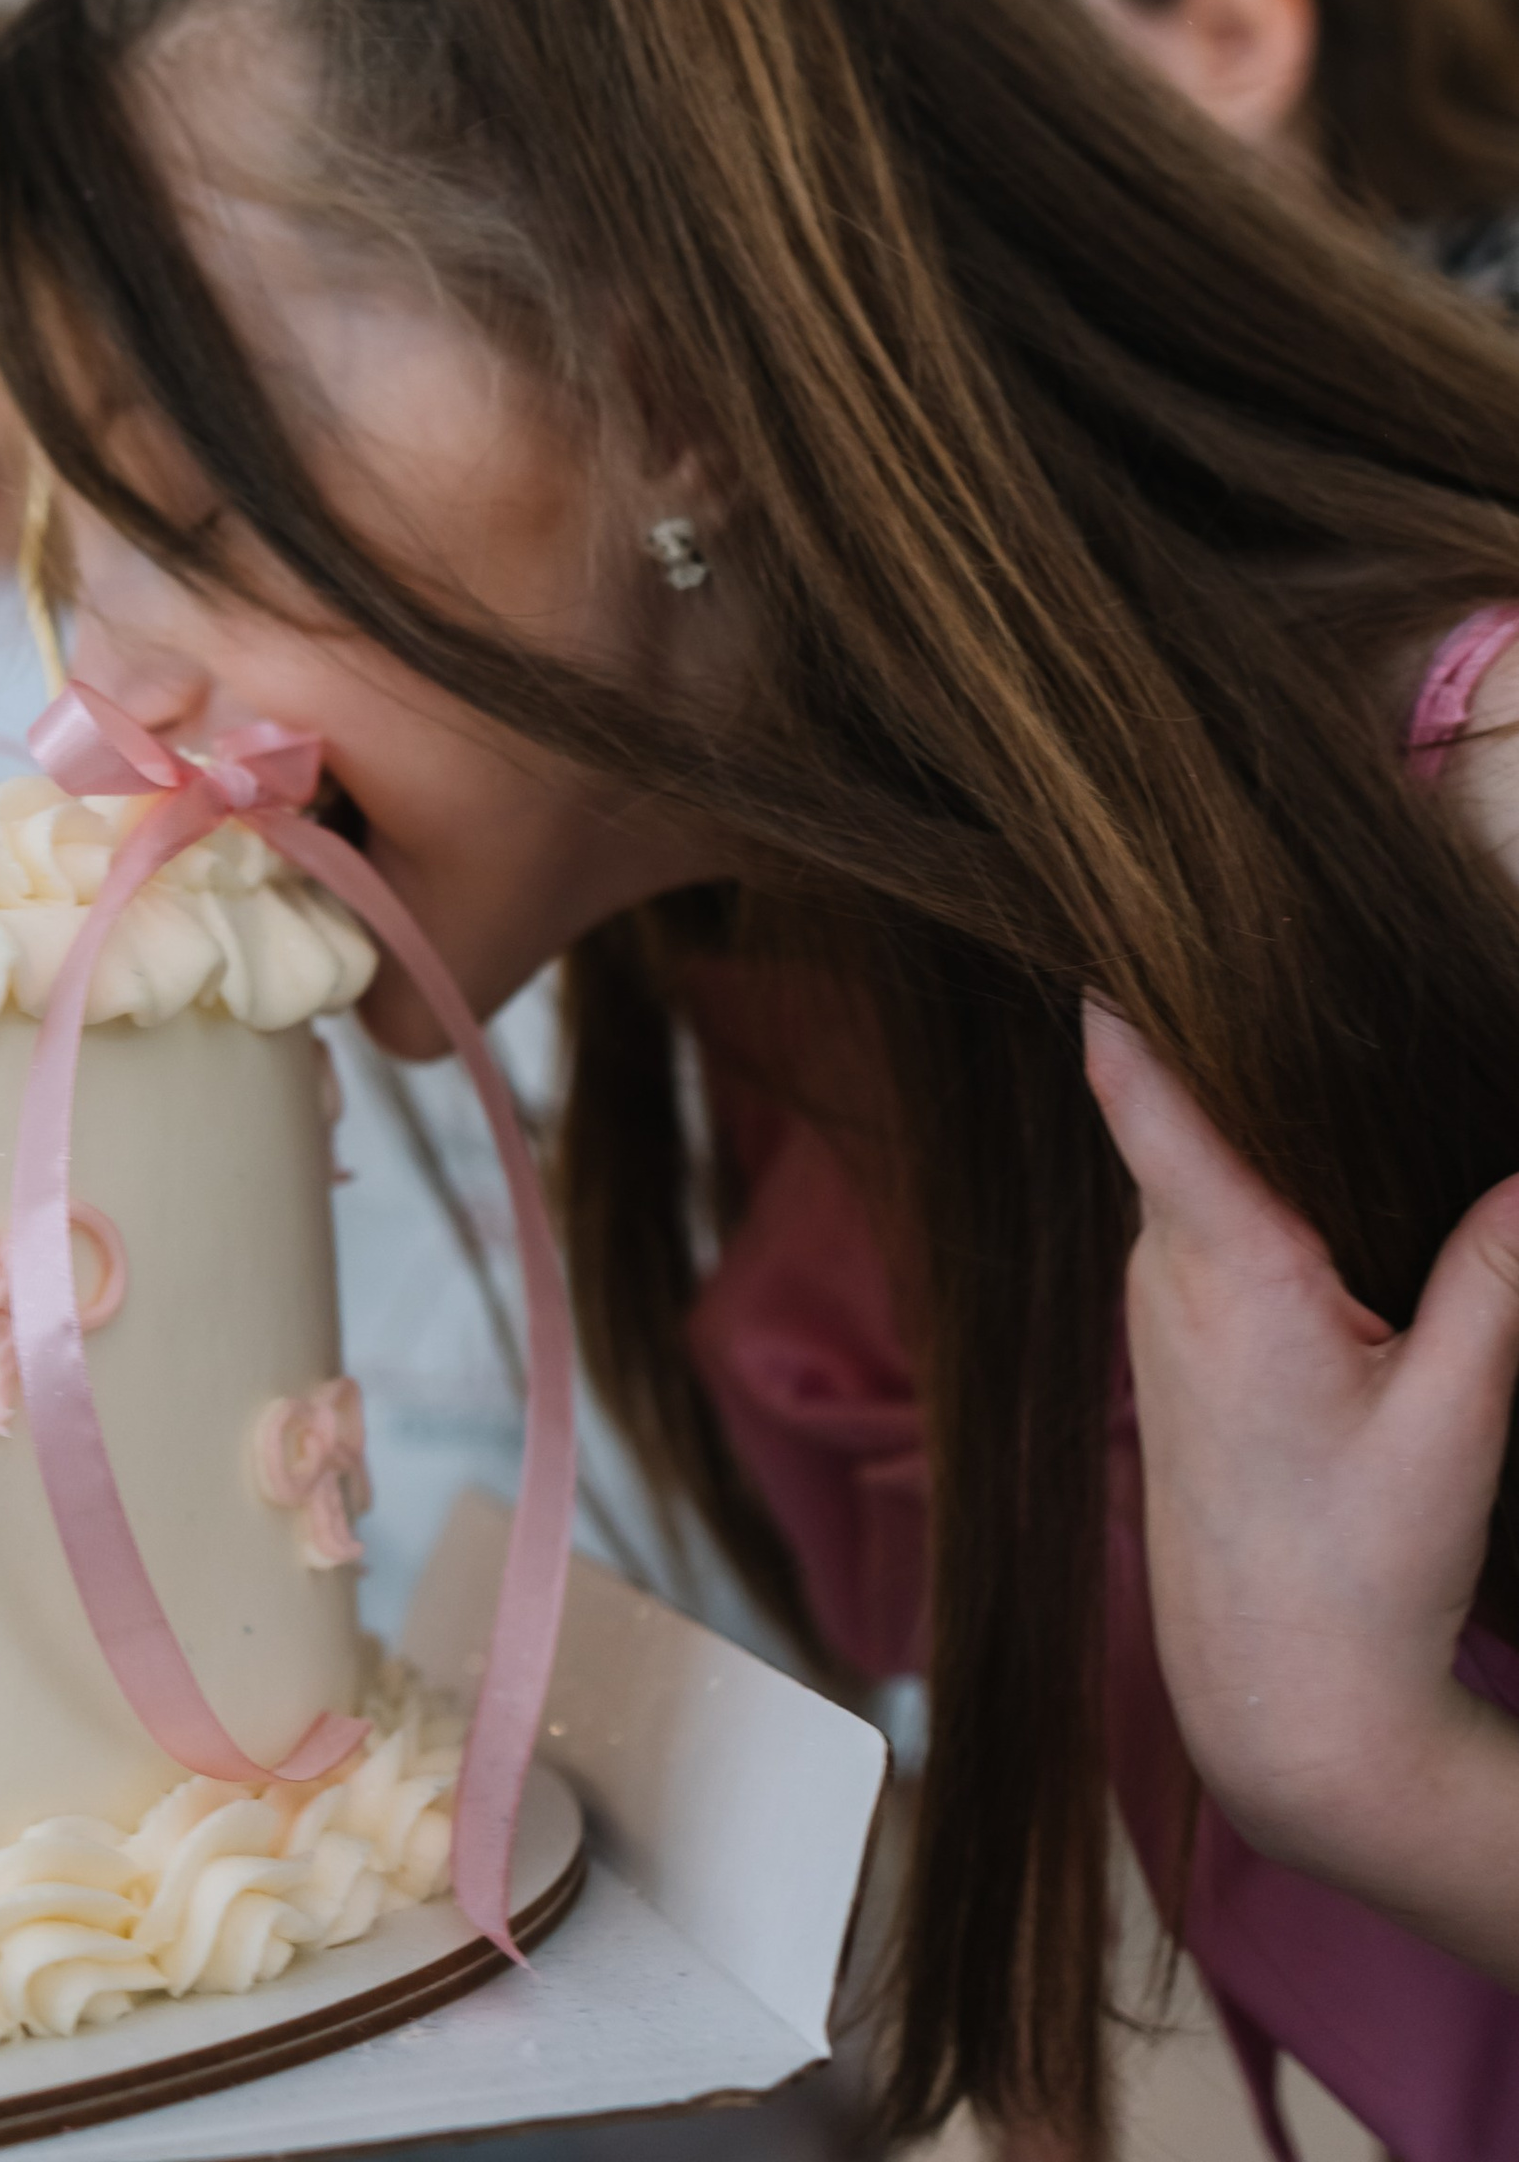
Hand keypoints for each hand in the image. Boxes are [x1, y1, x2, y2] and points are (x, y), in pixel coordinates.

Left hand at [1086, 998, 1518, 1976]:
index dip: (1125, 981)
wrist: (1282, 1706)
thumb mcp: (1458, 1422)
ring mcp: (1158, 1306)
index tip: (1115, 888)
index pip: (1141, 1086)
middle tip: (1284, 936)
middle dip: (1227, 1027)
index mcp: (1224, 1268)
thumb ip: (1500, 1283)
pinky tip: (1311, 1164)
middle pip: (1176, 1104)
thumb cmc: (1361, 1575)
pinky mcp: (1175, 1341)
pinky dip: (1247, 1177)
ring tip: (1313, 1032)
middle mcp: (1165, 1272)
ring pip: (1191, 1162)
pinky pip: (1200, 1216)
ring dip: (1244, 1109)